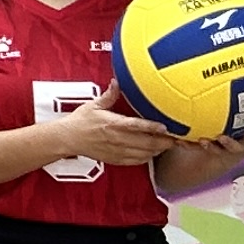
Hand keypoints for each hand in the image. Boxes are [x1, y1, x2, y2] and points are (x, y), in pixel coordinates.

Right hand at [40, 94, 180, 168]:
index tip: (166, 127)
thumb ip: (109, 95)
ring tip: (166, 145)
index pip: (137, 126)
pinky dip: (147, 157)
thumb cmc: (80, 121)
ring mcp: (117, 151)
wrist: (68, 139)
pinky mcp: (115, 159)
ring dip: (157, 150)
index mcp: (113, 124)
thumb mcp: (94, 105)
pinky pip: (136, 161)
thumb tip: (117, 82)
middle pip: (146, 143)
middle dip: (163, 142)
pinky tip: (152, 152)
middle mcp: (117, 139)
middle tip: (175, 138)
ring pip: (144, 153)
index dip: (153, 127)